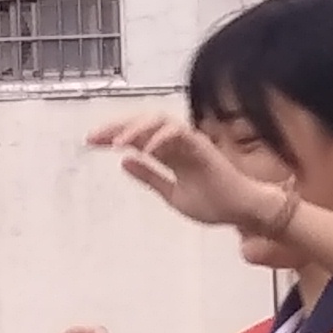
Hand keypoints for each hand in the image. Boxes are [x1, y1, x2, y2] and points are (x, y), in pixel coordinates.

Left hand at [92, 114, 291, 236]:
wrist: (242, 211)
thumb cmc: (214, 203)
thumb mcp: (171, 193)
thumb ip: (150, 177)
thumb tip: (125, 163)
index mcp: (169, 153)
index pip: (137, 137)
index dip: (113, 135)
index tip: (91, 141)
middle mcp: (177, 143)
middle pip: (142, 123)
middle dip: (116, 126)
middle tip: (93, 137)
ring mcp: (190, 142)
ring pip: (159, 121)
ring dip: (136, 128)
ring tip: (116, 142)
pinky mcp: (202, 146)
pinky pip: (178, 133)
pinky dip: (160, 137)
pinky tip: (144, 148)